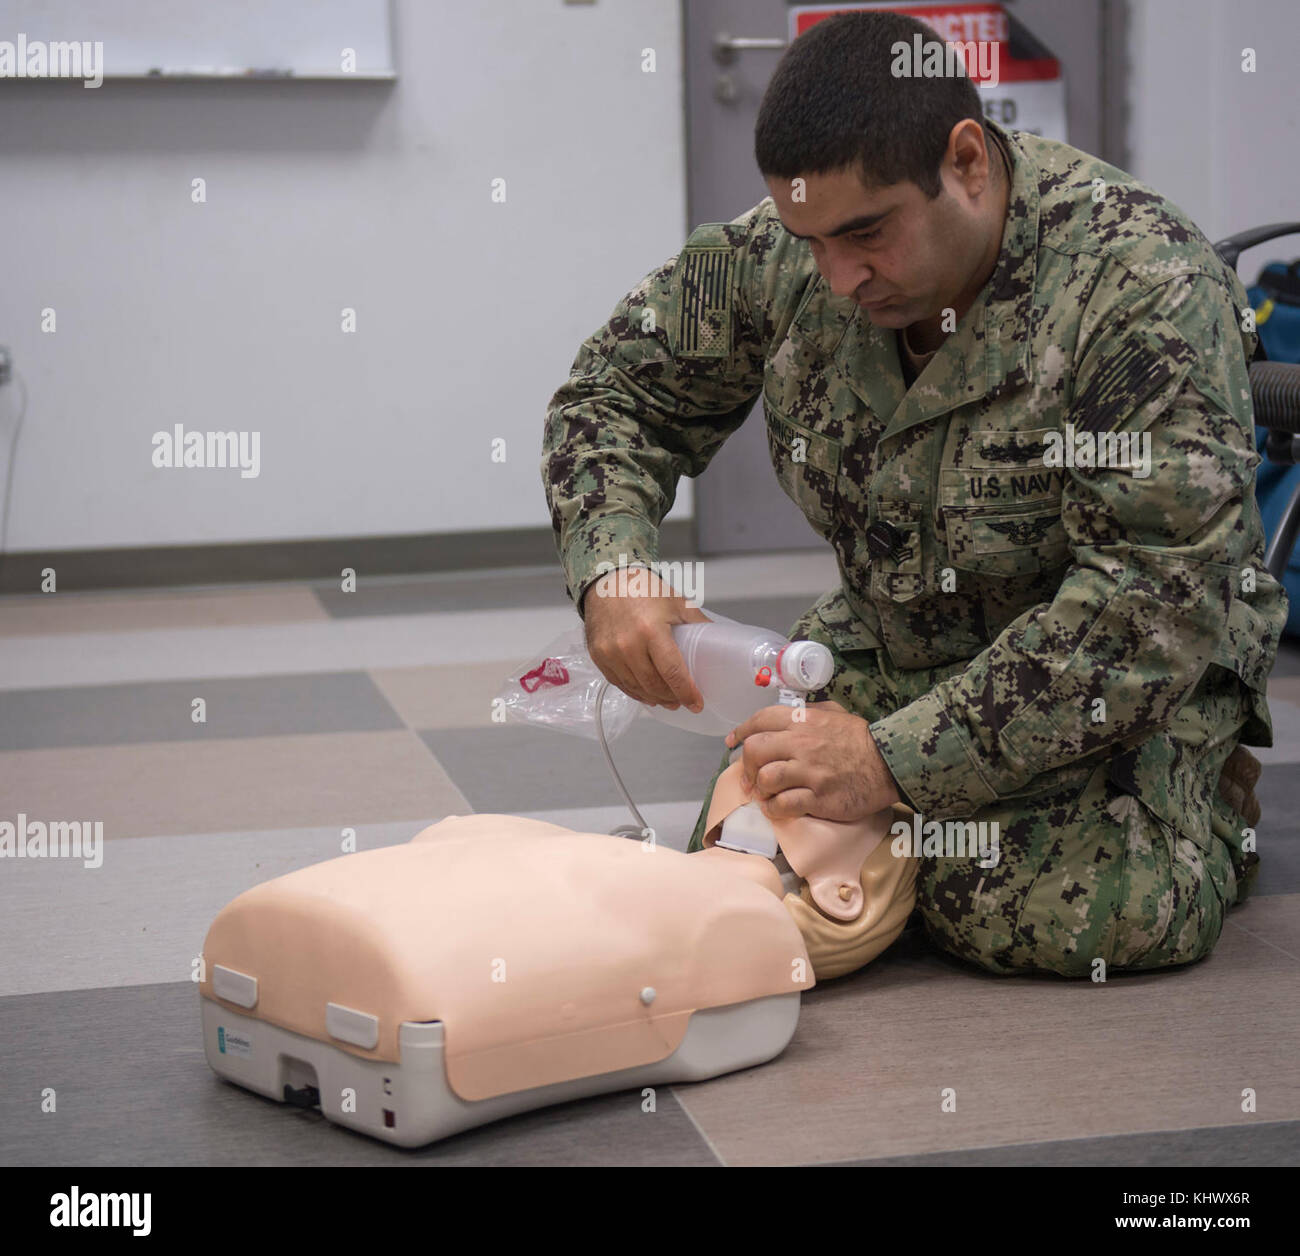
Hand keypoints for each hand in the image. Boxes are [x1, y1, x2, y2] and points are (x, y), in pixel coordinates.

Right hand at [581, 566, 709, 709]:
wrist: (608, 580)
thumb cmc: (644, 589)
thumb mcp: (677, 603)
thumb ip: (698, 624)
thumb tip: (719, 643)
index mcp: (651, 630)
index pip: (672, 672)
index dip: (686, 692)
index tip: (696, 704)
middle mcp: (628, 645)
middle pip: (654, 685)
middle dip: (671, 698)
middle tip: (682, 702)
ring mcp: (610, 652)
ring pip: (636, 688)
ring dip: (653, 698)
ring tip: (666, 700)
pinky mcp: (598, 656)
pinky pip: (619, 683)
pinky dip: (634, 691)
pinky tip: (645, 693)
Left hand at [724, 699, 901, 821]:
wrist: (890, 763)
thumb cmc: (861, 739)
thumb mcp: (835, 713)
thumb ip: (808, 712)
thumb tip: (787, 715)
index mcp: (803, 721)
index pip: (760, 721)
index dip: (741, 732)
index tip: (733, 742)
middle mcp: (801, 744)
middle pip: (755, 751)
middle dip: (746, 765)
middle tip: (750, 776)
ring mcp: (809, 772)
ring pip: (766, 779)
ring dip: (761, 788)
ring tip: (766, 793)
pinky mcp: (818, 797)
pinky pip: (783, 804)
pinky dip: (774, 808)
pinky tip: (777, 808)